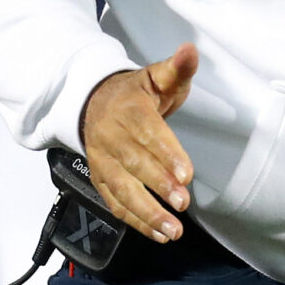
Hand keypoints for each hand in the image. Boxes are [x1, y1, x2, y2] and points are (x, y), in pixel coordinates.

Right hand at [80, 43, 197, 243]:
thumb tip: (191, 50)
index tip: (186, 173)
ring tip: (173, 230)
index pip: (147, 132)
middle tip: (183, 203)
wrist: (93, 102)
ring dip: (147, 212)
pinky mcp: (100, 178)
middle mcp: (111, 135)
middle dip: (159, 185)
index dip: (166, 153)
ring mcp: (102, 160)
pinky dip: (135, 221)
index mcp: (128, 108)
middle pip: (135, 163)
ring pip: (123, 189)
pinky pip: (115, 203)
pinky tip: (158, 234)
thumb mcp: (157, 76)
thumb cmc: (136, 93)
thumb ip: (177, 68)